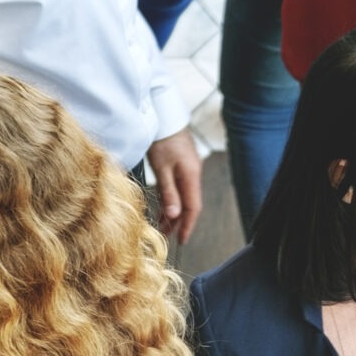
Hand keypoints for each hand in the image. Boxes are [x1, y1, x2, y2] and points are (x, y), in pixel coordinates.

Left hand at [146, 129, 202, 243]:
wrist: (164, 115)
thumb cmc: (162, 140)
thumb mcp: (162, 168)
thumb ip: (169, 192)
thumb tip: (174, 215)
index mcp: (191, 176)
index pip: (193, 208)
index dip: (187, 225)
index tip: (180, 240)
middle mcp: (193, 174)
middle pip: (188, 204)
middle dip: (179, 221)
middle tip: (167, 236)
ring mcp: (188, 169)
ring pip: (183, 196)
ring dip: (173, 211)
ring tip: (162, 224)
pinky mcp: (181, 164)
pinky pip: (179, 187)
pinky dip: (172, 198)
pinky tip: (164, 205)